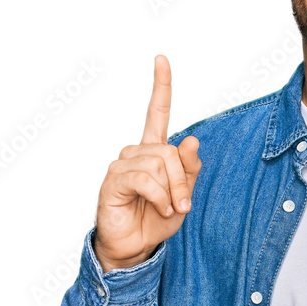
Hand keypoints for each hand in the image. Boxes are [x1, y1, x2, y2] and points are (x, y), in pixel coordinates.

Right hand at [93, 55, 201, 271]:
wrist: (136, 246)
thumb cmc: (156, 220)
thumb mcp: (183, 195)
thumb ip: (189, 170)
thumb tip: (192, 140)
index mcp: (154, 151)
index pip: (156, 112)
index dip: (161, 86)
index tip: (161, 59)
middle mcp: (136, 152)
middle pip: (170, 151)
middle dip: (182, 179)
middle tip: (183, 205)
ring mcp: (122, 164)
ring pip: (159, 165)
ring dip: (171, 192)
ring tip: (168, 209)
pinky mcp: (113, 180)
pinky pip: (145, 179)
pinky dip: (159, 197)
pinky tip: (158, 209)